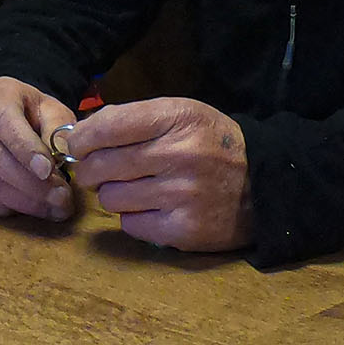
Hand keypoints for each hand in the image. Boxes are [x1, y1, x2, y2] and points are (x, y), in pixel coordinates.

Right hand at [0, 76, 77, 220]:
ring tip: (53, 208)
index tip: (48, 171)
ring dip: (22, 202)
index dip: (25, 148)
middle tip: (61, 199)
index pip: (4, 120)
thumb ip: (59, 128)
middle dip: (30, 185)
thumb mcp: (53, 110)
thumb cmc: (34, 115)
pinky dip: (2, 209)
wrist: (9, 115)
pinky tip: (25, 207)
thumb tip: (63, 154)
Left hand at [65, 98, 252, 251]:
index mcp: (175, 118)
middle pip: (101, 166)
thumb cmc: (211, 143)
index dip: (82, 138)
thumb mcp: (180, 113)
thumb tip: (80, 135)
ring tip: (135, 188)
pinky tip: (152, 208)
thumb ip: (132, 119)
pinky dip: (134, 218)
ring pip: (111, 198)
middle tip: (99, 170)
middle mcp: (179, 155)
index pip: (106, 127)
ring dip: (114, 194)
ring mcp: (182, 196)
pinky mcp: (185, 231)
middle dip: (91, 169)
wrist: (265, 182)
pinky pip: (131, 225)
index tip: (78, 145)